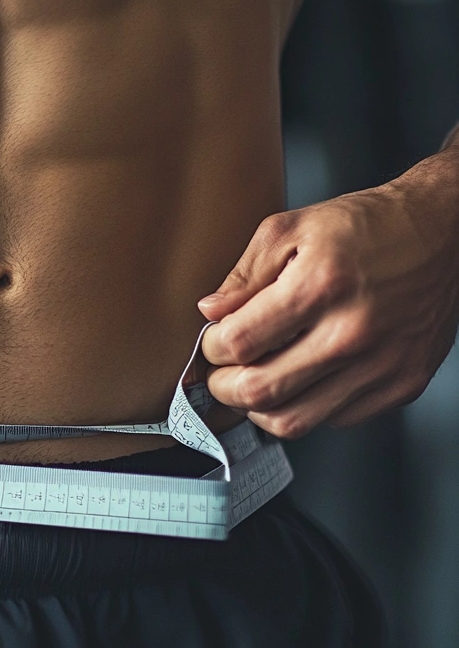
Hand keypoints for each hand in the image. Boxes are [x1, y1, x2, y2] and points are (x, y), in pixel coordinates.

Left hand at [198, 167, 458, 438]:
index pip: (239, 344)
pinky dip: (308, 408)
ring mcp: (381, 364)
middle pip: (260, 391)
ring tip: (256, 383)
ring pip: (293, 421)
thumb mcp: (293, 229)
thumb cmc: (370, 226)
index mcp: (320, 286)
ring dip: (260, 408)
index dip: (212, 349)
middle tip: (222, 374)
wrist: (445, 232)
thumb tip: (211, 313)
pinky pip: (335, 420)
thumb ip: (244, 274)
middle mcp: (353, 331)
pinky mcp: (402, 384)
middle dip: (224, 387)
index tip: (214, 344)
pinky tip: (304, 381)